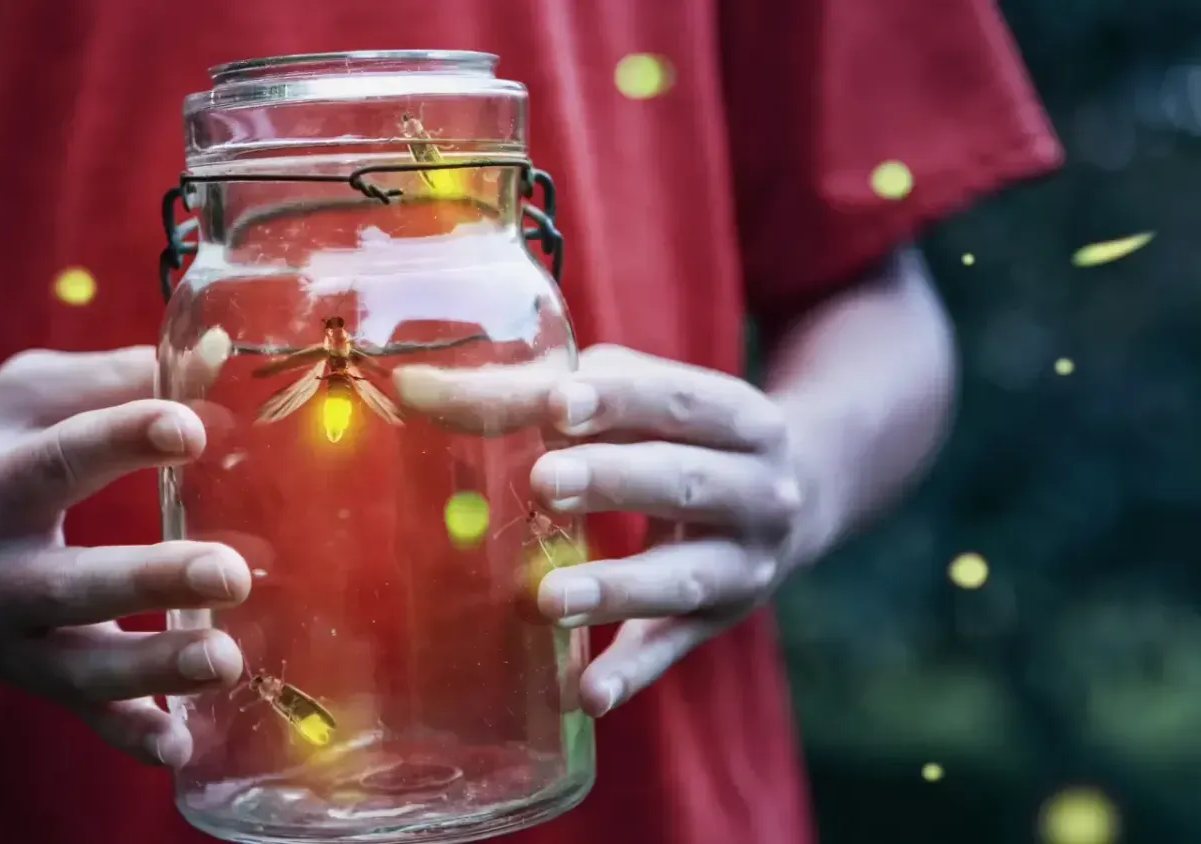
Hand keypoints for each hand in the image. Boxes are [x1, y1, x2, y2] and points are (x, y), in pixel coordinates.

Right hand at [0, 346, 249, 766]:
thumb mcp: (25, 398)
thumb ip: (113, 379)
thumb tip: (214, 354)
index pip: (59, 461)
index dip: (123, 440)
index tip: (189, 426)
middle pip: (69, 584)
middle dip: (150, 581)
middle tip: (231, 573)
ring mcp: (6, 638)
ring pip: (78, 666)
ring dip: (153, 668)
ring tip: (226, 659)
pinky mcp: (29, 677)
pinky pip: (80, 716)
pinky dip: (125, 735)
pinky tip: (179, 743)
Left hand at [396, 344, 805, 716]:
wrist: (790, 497)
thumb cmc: (674, 432)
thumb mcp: (634, 398)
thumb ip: (540, 391)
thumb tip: (415, 389)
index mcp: (738, 416)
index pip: (677, 400)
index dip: (619, 400)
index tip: (558, 403)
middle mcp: (756, 490)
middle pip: (683, 482)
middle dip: (613, 481)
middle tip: (544, 481)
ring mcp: (743, 563)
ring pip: (681, 577)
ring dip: (615, 589)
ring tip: (549, 599)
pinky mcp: (719, 621)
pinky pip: (672, 649)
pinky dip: (631, 672)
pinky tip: (587, 695)